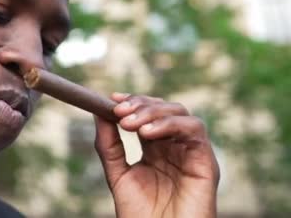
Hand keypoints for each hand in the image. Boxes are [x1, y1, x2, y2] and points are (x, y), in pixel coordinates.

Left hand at [93, 93, 219, 217]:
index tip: (112, 98)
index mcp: (156, 149)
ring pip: (181, 114)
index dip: (133, 101)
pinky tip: (148, 133)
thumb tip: (98, 112)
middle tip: (119, 111)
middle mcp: (176, 148)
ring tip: (130, 125)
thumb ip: (108, 145)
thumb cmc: (140, 215)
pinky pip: (195, 131)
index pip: (148, 114)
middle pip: (165, 109)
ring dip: (154, 112)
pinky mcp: (206, 163)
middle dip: (141, 105)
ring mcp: (192, 154)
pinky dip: (171, 125)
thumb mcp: (118, 174)